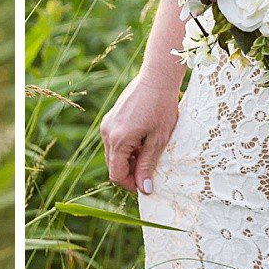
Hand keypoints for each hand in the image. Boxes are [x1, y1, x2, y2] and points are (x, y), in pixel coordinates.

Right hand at [100, 72, 180, 195]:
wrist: (156, 78)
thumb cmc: (161, 107)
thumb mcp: (158, 140)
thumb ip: (147, 165)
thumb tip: (144, 189)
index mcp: (118, 140)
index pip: (116, 175)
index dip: (131, 185)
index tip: (147, 184)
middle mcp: (107, 132)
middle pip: (113, 165)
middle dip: (130, 172)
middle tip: (150, 168)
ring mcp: (107, 124)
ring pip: (113, 154)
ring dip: (128, 159)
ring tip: (148, 150)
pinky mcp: (110, 118)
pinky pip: (114, 141)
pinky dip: (126, 147)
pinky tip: (143, 139)